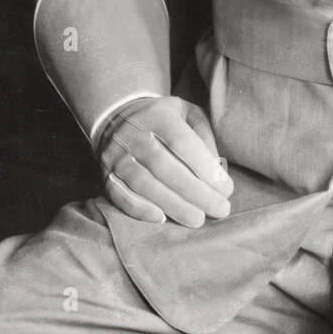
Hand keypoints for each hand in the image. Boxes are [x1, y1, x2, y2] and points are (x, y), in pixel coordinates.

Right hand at [96, 95, 232, 227]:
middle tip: (220, 209)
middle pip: (164, 166)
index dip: (204, 167)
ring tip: (198, 219)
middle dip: (195, 192)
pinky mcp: (106, 175)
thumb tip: (217, 170)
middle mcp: (133, 135)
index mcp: (158, 115)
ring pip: (144, 184)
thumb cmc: (165, 119)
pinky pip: (120, 195)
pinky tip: (161, 219)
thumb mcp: (188, 114)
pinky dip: (139, 209)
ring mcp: (117, 156)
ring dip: (172, 205)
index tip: (226, 188)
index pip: (181, 142)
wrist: (118, 117)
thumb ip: (204, 136)